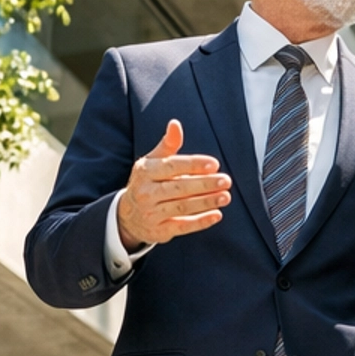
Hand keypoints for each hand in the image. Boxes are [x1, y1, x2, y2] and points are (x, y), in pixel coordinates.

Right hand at [117, 120, 229, 247]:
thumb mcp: (153, 162)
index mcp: (146, 172)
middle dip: (204, 184)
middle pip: (179, 188)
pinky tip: (217, 215)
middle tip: (226, 180)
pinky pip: (183, 226)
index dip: (193, 165)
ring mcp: (152, 213)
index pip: (172, 166)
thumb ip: (168, 145)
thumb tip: (175, 124)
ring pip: (182, 207)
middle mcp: (146, 193)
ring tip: (225, 196)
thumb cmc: (148, 182)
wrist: (128, 216)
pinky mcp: (160, 231)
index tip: (214, 164)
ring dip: (206, 202)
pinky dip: (200, 222)